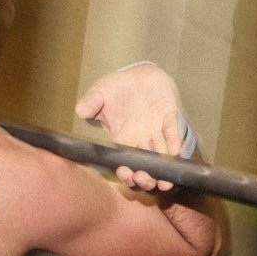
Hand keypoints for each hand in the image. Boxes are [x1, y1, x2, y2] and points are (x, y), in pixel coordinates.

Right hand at [75, 62, 187, 190]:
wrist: (138, 75)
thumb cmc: (117, 88)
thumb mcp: (100, 93)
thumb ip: (90, 102)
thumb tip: (80, 111)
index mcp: (123, 140)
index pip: (125, 162)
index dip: (126, 173)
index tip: (125, 174)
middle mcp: (141, 141)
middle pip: (146, 167)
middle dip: (146, 178)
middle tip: (143, 178)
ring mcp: (157, 131)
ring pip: (162, 156)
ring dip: (164, 169)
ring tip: (165, 180)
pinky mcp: (169, 117)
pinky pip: (173, 131)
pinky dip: (174, 140)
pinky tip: (176, 150)